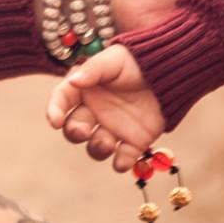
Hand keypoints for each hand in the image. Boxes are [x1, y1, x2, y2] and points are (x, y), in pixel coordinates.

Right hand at [45, 45, 162, 172]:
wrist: (169, 72)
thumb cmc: (136, 61)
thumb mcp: (113, 59)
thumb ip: (93, 70)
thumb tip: (72, 80)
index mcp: (84, 90)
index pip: (62, 101)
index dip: (55, 110)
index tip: (55, 120)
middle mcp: (95, 112)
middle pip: (75, 129)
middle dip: (75, 133)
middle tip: (83, 131)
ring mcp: (114, 128)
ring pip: (96, 147)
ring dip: (97, 149)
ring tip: (108, 143)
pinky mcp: (134, 142)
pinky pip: (123, 158)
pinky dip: (121, 162)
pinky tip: (122, 160)